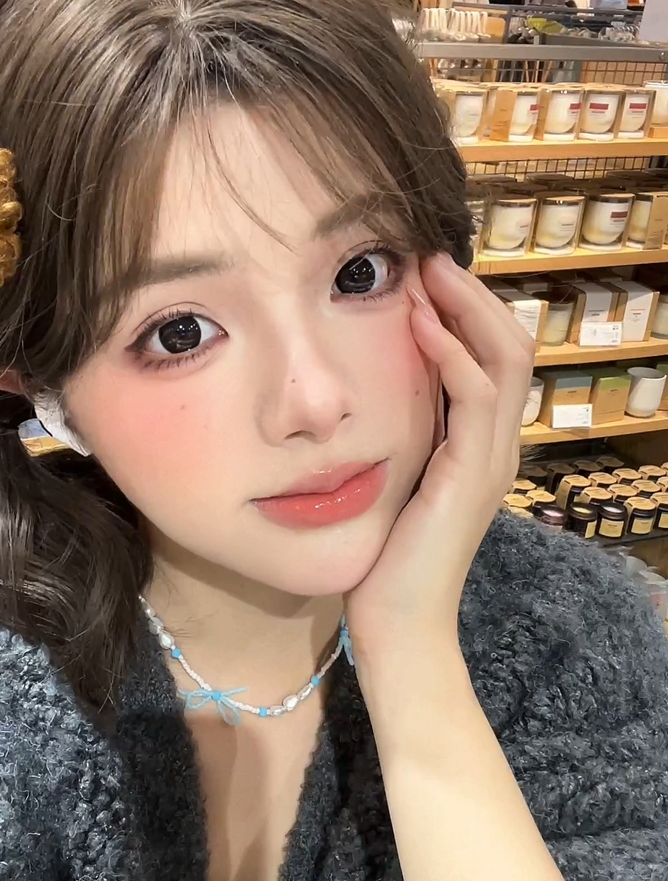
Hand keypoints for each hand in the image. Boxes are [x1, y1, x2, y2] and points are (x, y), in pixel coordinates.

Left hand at [345, 253, 533, 671]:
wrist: (399, 624)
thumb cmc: (386, 558)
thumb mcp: (394, 480)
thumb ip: (398, 437)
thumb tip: (370, 389)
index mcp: (479, 444)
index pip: (490, 356)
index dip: (464, 310)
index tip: (421, 274)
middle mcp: (496, 445)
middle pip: (509, 344)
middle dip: (470, 294)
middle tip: (428, 256)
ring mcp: (490, 460)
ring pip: (504, 359)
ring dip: (465, 308)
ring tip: (426, 272)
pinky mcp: (471, 475)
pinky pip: (477, 398)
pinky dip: (452, 354)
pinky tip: (420, 326)